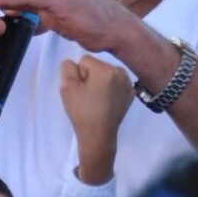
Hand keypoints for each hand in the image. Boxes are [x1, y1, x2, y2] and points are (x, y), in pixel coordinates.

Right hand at [60, 55, 132, 183]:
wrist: (98, 135)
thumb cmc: (82, 112)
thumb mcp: (67, 87)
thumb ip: (68, 68)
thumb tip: (74, 63)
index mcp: (106, 69)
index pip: (85, 60)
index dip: (79, 75)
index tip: (81, 90)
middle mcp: (121, 72)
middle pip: (97, 65)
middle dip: (90, 77)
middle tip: (88, 96)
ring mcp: (128, 83)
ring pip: (106, 73)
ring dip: (100, 82)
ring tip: (97, 100)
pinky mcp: (131, 93)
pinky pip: (115, 83)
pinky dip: (110, 89)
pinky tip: (106, 102)